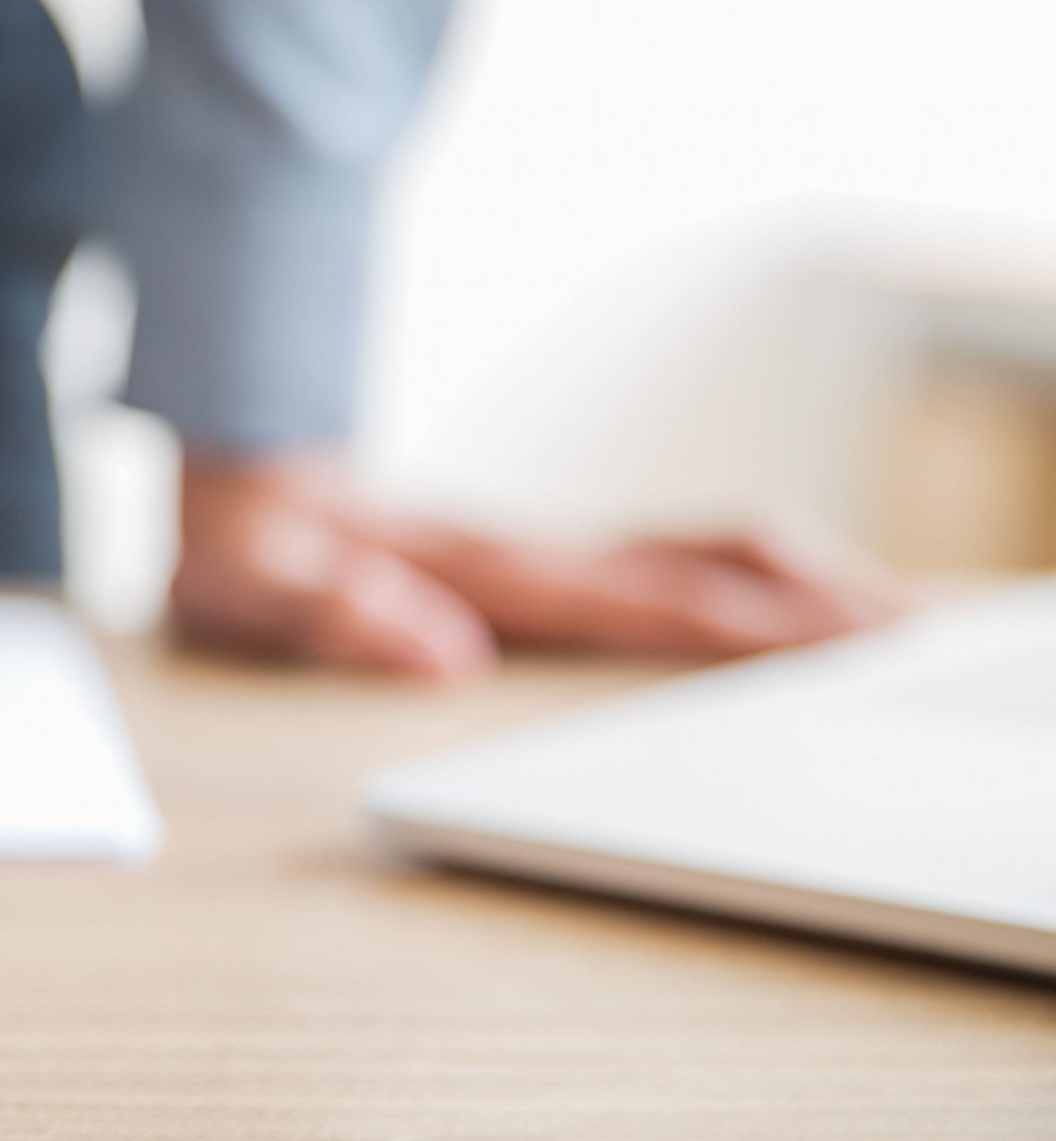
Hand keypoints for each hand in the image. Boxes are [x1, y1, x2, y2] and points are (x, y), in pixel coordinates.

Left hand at [170, 449, 901, 678]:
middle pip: (699, 564)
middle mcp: (528, 554)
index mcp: (480, 569)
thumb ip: (338, 614)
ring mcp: (540, 554)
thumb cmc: (245, 546)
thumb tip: (441, 655)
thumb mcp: (256, 584)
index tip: (819, 648)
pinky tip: (784, 607)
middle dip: (807, 600)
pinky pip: (665, 563)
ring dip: (796, 583)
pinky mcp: (537, 565)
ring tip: (888, 625)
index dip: (730, 621)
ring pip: (696, 553)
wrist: (232, 485)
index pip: (633, 597)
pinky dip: (747, 579)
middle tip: (908, 641)